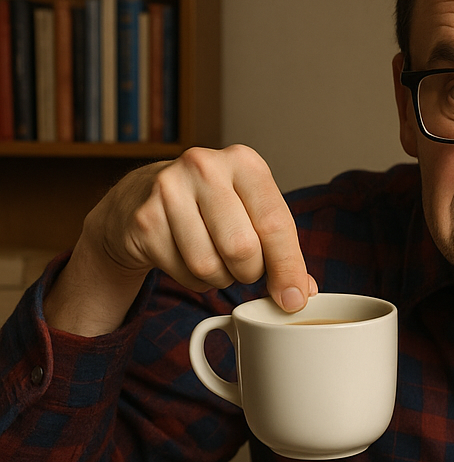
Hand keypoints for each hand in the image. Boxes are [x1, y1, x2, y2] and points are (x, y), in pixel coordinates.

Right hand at [44, 145, 314, 335]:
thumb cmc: (214, 207)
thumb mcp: (253, 214)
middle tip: (245, 268)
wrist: (144, 196)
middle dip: (250, 272)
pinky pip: (183, 273)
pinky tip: (190, 259)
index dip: (288, 268)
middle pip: (242, 249)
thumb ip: (283, 250)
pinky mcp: (144, 219)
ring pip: (209, 266)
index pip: (276, 224)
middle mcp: (205, 167)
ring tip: (218, 260)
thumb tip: (301, 294)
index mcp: (244, 162)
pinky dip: (195, 281)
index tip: (294, 299)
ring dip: (221, 278)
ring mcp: (168, 190)